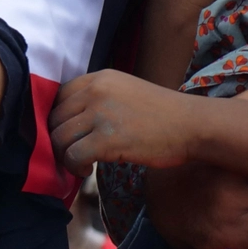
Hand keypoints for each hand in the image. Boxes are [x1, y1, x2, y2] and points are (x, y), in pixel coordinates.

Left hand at [48, 70, 197, 174]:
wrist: (193, 125)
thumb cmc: (163, 114)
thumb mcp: (126, 91)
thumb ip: (97, 99)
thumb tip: (70, 122)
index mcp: (99, 78)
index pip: (58, 96)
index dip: (56, 119)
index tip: (66, 135)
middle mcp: (95, 91)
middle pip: (54, 118)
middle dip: (57, 140)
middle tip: (71, 154)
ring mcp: (100, 114)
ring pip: (59, 138)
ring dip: (65, 156)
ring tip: (80, 164)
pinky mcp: (106, 139)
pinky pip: (73, 155)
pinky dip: (75, 167)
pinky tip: (87, 170)